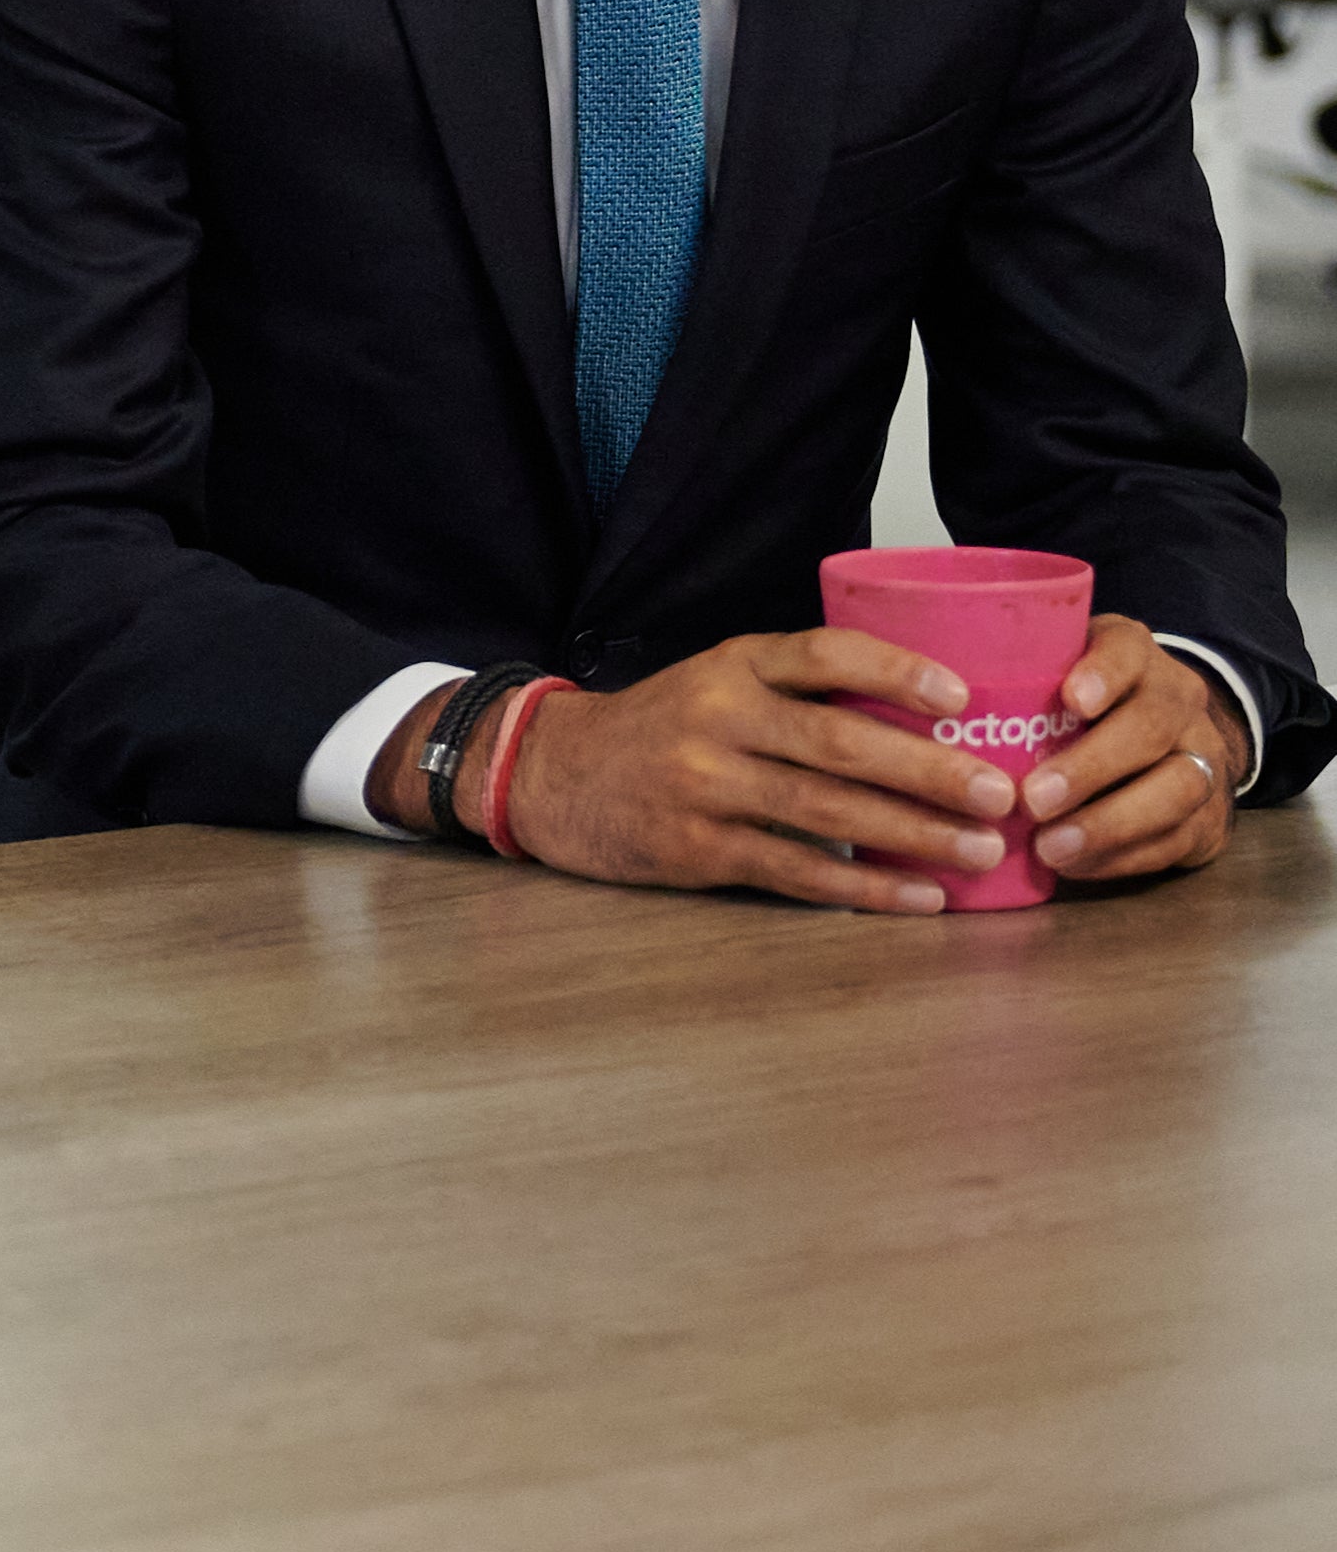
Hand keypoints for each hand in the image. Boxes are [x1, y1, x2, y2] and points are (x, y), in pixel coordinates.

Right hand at [496, 629, 1029, 914]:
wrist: (552, 773)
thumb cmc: (659, 728)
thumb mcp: (716, 682)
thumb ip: (797, 692)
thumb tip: (925, 721)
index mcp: (731, 666)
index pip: (823, 654)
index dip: (895, 671)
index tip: (961, 696)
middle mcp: (717, 718)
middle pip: (839, 742)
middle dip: (929, 770)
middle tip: (1000, 792)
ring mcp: (704, 785)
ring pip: (827, 811)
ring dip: (914, 835)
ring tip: (980, 850)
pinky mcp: (696, 848)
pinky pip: (796, 870)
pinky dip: (865, 886)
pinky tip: (919, 897)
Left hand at [1019, 614, 1244, 885]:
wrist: (1169, 742)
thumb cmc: (1076, 705)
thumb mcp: (1051, 672)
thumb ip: (1010, 677)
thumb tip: (920, 697)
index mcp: (1134, 654)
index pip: (1127, 649)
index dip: (1104, 673)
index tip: (1071, 700)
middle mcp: (1178, 701)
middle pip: (1151, 727)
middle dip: (1091, 767)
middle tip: (1033, 799)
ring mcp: (1204, 758)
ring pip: (1177, 788)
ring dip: (1109, 823)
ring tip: (1050, 848)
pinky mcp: (1209, 818)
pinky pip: (1176, 840)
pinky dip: (1122, 856)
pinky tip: (1075, 865)